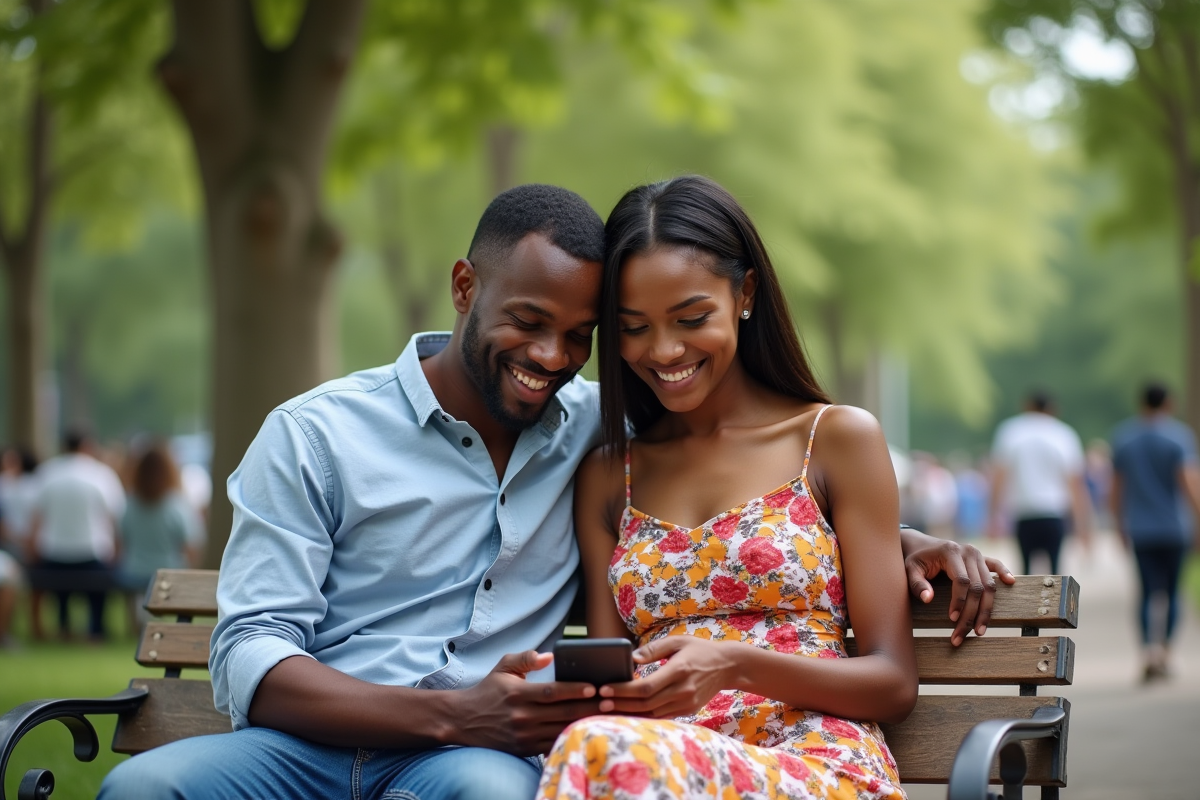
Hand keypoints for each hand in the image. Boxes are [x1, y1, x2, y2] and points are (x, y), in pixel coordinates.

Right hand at [454, 650, 600, 755]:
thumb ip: (526, 658)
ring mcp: (524, 735)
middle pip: (562, 712)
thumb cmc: (488, 690)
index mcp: (518, 694)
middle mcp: (522, 716)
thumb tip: (549, 656)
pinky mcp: (525, 749)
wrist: (464, 720)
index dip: (575, 689)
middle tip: (610, 702)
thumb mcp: (503, 666)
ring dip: (584, 724)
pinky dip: (570, 738)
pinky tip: (586, 732)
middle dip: (589, 707)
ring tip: (605, 717)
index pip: (552, 692)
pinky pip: (553, 744)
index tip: (594, 687)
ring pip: (561, 730)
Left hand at [598, 636, 737, 718]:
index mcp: (678, 670)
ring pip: (652, 713)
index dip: (623, 690)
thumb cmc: (699, 650)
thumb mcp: (677, 641)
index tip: (605, 689)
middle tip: (600, 703)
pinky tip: (629, 712)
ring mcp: (686, 703)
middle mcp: (683, 690)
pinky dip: (644, 715)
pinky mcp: (688, 710)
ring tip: (609, 709)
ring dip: (629, 712)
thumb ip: (653, 650)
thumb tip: (631, 658)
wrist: (727, 666)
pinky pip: (662, 716)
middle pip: (646, 703)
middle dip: (621, 703)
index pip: (645, 687)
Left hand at [904, 540, 1014, 646]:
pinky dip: (1004, 573)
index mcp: (950, 552)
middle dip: (972, 614)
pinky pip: (996, 565)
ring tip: (980, 631)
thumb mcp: (909, 570)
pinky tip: (1010, 583)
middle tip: (962, 635)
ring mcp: (977, 554)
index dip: (959, 601)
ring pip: (989, 585)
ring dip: (987, 610)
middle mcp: (968, 552)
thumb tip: (928, 599)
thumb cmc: (915, 560)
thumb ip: (917, 584)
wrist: (921, 545)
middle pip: (977, 587)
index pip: (962, 581)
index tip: (953, 619)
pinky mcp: (982, 558)